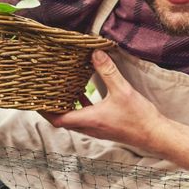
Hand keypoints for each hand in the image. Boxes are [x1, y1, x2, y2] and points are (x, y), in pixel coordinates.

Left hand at [43, 50, 166, 153]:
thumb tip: (95, 53)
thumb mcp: (122, 91)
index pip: (58, 118)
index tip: (34, 99)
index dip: (44, 110)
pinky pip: (86, 116)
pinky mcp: (105, 126)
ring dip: (66, 105)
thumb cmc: (138, 118)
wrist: (155, 135)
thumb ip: (107, 71)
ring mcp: (96, 129)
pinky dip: (81, 105)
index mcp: (88, 120)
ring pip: (74, 118)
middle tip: (43, 91)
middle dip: (51, 106)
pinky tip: (84, 92)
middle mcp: (89, 127)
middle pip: (62, 119)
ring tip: (60, 88)